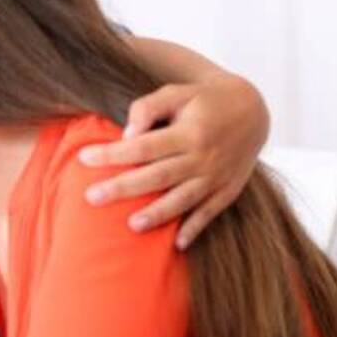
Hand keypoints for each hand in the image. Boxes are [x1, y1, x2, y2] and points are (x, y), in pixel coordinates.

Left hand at [78, 72, 267, 247]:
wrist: (252, 111)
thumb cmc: (202, 101)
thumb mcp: (177, 93)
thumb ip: (148, 107)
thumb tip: (127, 135)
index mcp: (188, 132)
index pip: (143, 147)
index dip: (113, 154)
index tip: (84, 158)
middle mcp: (203, 157)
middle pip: (158, 176)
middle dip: (123, 188)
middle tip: (91, 197)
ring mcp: (217, 177)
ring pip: (184, 199)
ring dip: (158, 214)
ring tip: (132, 225)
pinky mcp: (227, 190)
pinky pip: (211, 213)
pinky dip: (195, 229)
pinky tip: (178, 244)